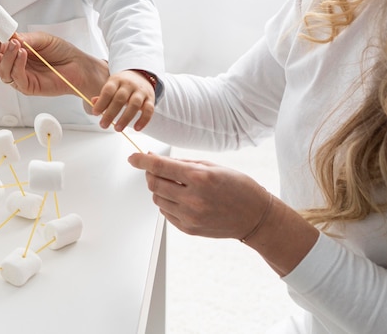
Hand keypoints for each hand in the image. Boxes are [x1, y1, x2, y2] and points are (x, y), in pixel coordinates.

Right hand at [0, 30, 108, 98]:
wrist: (79, 65)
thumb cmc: (61, 51)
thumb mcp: (41, 39)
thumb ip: (24, 38)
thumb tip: (7, 36)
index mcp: (12, 52)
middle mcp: (13, 65)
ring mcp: (19, 77)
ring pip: (1, 71)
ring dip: (5, 56)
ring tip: (15, 45)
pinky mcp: (28, 87)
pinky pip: (16, 78)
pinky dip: (17, 65)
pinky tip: (24, 54)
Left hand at [92, 69, 155, 131]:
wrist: (141, 76)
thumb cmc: (123, 85)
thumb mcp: (112, 86)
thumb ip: (103, 96)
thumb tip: (93, 102)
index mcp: (117, 80)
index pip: (108, 90)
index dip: (101, 102)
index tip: (95, 113)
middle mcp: (129, 85)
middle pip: (120, 98)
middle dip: (111, 113)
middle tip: (103, 125)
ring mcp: (141, 91)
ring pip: (134, 104)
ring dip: (125, 118)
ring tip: (117, 128)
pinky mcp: (150, 99)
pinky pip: (149, 110)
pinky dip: (143, 120)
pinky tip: (136, 128)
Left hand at [127, 152, 267, 238]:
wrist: (255, 216)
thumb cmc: (237, 186)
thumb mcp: (212, 166)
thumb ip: (182, 164)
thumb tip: (155, 160)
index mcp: (199, 178)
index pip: (160, 167)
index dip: (142, 161)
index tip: (132, 157)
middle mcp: (192, 199)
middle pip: (154, 184)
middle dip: (149, 173)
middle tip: (154, 167)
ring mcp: (190, 216)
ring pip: (157, 198)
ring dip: (159, 188)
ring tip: (173, 183)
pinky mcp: (189, 229)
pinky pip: (166, 212)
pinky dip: (167, 202)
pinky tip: (180, 197)